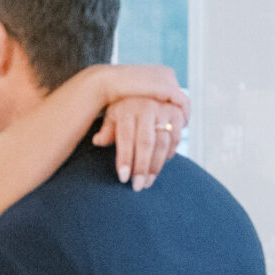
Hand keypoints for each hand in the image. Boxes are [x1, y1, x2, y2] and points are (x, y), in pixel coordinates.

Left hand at [86, 65, 191, 187]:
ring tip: (147, 182)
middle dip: (142, 167)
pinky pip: (175, 139)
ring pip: (162, 143)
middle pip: (146, 143)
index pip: (126, 137)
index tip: (122, 178)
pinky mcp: (177, 114)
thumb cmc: (124, 108)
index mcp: (128, 108)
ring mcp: (164, 110)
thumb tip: (97, 141)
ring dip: (156, 166)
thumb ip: (107, 130)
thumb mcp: (112, 115)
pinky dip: (168, 156)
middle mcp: (147, 107)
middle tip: (137, 187)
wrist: (146, 87)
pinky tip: (158, 168)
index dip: (124, 158)